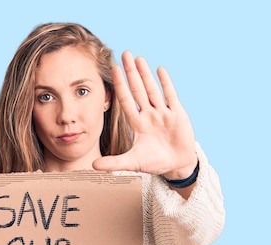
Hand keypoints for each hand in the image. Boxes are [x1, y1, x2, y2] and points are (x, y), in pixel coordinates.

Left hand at [93, 51, 197, 178]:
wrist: (177, 165)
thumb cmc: (155, 163)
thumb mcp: (133, 163)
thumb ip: (114, 163)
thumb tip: (92, 165)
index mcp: (138, 123)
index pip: (126, 100)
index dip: (120, 85)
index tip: (114, 69)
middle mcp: (149, 114)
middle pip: (138, 89)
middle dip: (131, 72)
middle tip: (124, 54)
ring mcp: (163, 113)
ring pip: (153, 89)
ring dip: (146, 74)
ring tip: (138, 58)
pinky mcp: (178, 115)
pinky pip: (170, 95)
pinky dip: (165, 83)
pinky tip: (159, 70)